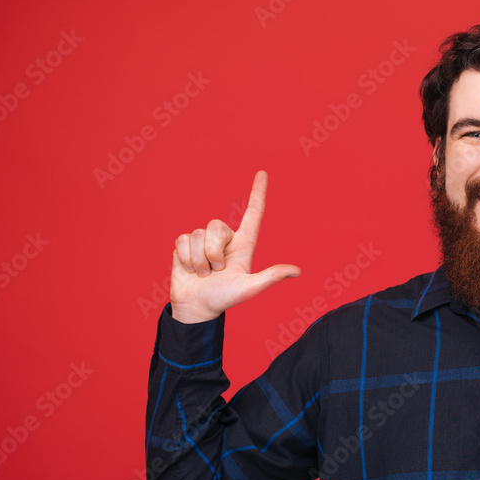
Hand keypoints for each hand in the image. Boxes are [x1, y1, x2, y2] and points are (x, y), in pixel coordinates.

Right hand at [169, 170, 299, 323]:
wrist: (196, 307)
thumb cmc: (224, 299)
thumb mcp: (249, 288)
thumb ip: (270, 277)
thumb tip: (297, 271)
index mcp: (244, 244)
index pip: (253, 213)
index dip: (258, 193)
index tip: (262, 173)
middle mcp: (224, 239)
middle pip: (217, 226)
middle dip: (213, 252)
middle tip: (216, 271)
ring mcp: (204, 241)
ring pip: (198, 234)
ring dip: (199, 260)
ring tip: (204, 273)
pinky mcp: (185, 245)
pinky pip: (182, 240)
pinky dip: (185, 259)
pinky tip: (189, 269)